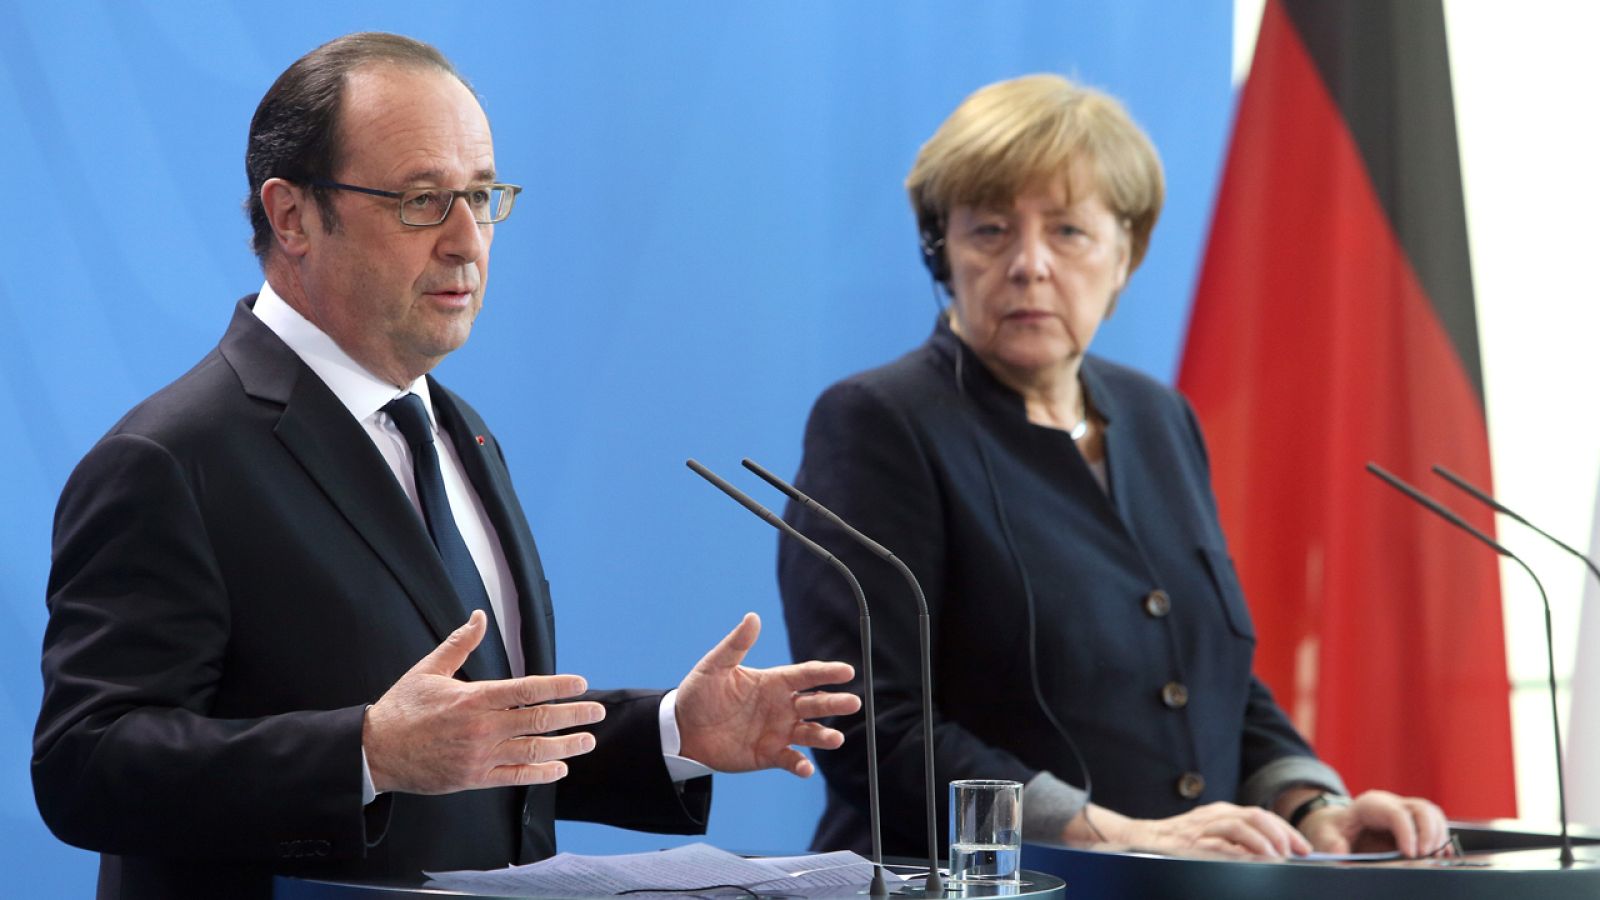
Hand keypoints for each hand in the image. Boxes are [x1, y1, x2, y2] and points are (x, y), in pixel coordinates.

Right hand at [363, 610, 605, 794]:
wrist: (376, 752)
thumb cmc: (402, 709)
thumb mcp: (429, 669)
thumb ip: (460, 643)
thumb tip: (479, 616)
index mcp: (474, 698)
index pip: (527, 690)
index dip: (558, 687)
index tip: (581, 684)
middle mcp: (482, 728)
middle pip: (539, 721)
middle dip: (573, 715)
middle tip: (598, 712)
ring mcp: (480, 756)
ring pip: (533, 750)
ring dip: (566, 745)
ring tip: (588, 740)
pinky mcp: (475, 779)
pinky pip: (515, 777)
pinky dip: (541, 773)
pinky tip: (559, 768)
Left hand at [675, 612, 860, 776]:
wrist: (682, 731)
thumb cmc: (698, 694)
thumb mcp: (715, 666)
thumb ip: (736, 644)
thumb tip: (752, 617)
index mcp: (773, 682)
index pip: (807, 675)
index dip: (827, 672)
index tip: (847, 671)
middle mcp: (781, 706)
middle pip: (816, 703)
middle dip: (835, 703)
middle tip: (853, 703)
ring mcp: (777, 731)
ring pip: (809, 733)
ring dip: (824, 736)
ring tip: (835, 739)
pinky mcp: (768, 755)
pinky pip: (790, 759)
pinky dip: (801, 765)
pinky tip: (805, 768)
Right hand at [1093, 801, 1311, 857]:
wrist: (1141, 840)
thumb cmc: (1179, 841)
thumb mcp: (1211, 833)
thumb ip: (1238, 840)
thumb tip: (1275, 855)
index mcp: (1222, 811)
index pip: (1262, 815)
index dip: (1286, 830)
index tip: (1304, 848)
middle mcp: (1214, 815)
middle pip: (1255, 816)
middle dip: (1280, 834)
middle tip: (1295, 854)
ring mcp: (1202, 828)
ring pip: (1240, 826)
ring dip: (1263, 842)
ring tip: (1277, 858)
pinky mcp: (1190, 843)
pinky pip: (1218, 844)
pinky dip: (1238, 852)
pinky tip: (1250, 862)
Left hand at [1298, 789, 1449, 857]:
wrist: (1340, 827)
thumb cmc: (1334, 831)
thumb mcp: (1326, 835)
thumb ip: (1331, 843)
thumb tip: (1339, 851)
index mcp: (1371, 804)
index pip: (1396, 813)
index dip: (1407, 833)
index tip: (1410, 855)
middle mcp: (1392, 804)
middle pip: (1421, 809)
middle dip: (1428, 833)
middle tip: (1426, 857)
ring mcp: (1405, 811)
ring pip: (1433, 814)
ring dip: (1438, 836)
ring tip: (1435, 857)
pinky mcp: (1415, 822)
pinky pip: (1436, 824)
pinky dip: (1441, 839)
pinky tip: (1441, 855)